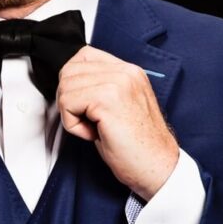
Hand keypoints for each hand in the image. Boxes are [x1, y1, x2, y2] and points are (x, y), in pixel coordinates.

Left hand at [57, 46, 179, 200]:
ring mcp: (117, 83)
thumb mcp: (120, 106)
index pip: (83, 56)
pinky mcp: (107, 99)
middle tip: (89, 121)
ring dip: (71, 114)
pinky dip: (73, 125)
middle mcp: (125, 71)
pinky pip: (67, 104)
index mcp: (129, 71)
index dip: (74, 82)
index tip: (85, 106)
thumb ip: (100, 88)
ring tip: (94, 128)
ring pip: (65, 88)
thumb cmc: (138, 146)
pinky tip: (94, 134)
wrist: (157, 167)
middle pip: (69, 71)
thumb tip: (69, 84)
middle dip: (69, 100)